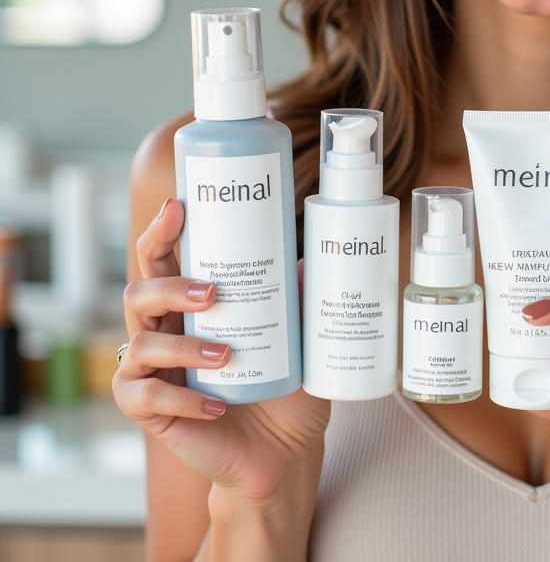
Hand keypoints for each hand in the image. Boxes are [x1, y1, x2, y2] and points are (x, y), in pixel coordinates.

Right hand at [112, 198, 329, 504]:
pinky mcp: (149, 412)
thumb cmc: (284, 385)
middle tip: (212, 292)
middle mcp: (162, 330)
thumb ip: (299, 299)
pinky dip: (184, 398)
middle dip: (169, 285)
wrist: (282, 450)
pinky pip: (148, 397)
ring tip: (226, 356)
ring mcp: (150, 371)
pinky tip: (217, 404)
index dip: (162, 231)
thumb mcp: (300, 337)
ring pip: (141, 343)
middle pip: (138, 293)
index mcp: (189, 303)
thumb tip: (304, 256)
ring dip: (184, 346)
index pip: (162, 259)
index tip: (178, 206)